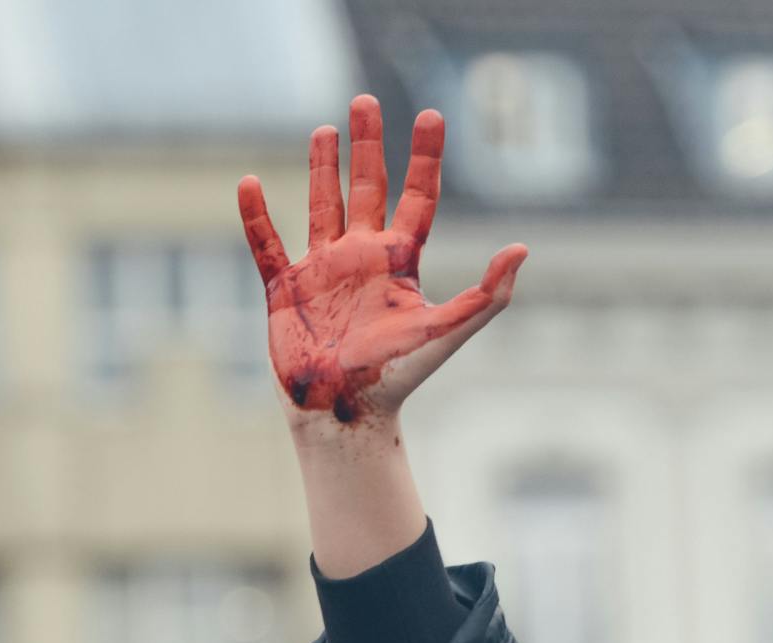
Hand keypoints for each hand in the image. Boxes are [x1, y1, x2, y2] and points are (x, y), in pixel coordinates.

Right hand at [237, 94, 526, 439]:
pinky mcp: (286, 289)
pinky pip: (267, 244)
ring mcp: (323, 272)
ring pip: (322, 206)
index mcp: (401, 263)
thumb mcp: (447, 331)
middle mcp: (363, 259)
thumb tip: (522, 248)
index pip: (418, 197)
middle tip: (365, 100)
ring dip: (321, 167)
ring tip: (324, 129)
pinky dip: (256, 216)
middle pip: (368, 189)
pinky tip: (250, 183)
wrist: (346, 412)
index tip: (430, 114)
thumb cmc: (399, 377)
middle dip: (368, 146)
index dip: (424, 157)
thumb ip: (488, 294)